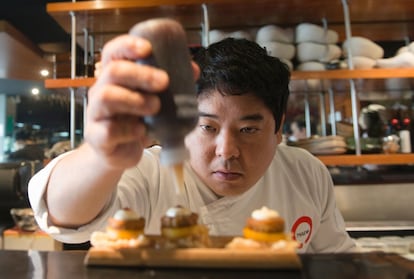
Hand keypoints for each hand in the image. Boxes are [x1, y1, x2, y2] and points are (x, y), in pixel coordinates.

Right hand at [85, 35, 168, 169]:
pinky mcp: (97, 137)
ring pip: (106, 97)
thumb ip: (170, 85)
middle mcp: (101, 91)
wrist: (119, 152)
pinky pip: (108, 130)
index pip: (113, 52)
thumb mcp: (152, 100)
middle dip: (141, 74)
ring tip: (155, 107)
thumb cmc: (135, 120)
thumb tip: (193, 70)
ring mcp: (96, 114)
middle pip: (113, 71)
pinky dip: (128, 130)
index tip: (147, 48)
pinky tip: (141, 130)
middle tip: (164, 82)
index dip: (127, 45)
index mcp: (114, 78)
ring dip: (134, 99)